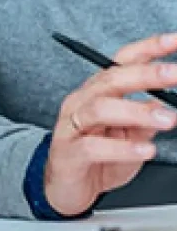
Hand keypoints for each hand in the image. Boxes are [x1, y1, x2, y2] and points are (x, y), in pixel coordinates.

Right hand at [44, 33, 176, 215]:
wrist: (65, 189)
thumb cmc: (96, 157)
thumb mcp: (130, 135)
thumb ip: (147, 117)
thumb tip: (171, 102)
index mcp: (99, 91)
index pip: (121, 61)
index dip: (148, 48)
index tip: (173, 41)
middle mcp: (83, 101)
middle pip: (111, 79)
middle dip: (146, 74)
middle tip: (174, 74)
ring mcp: (72, 125)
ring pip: (100, 108)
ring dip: (137, 111)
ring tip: (168, 119)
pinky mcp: (68, 153)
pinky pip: (94, 147)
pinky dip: (123, 148)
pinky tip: (145, 149)